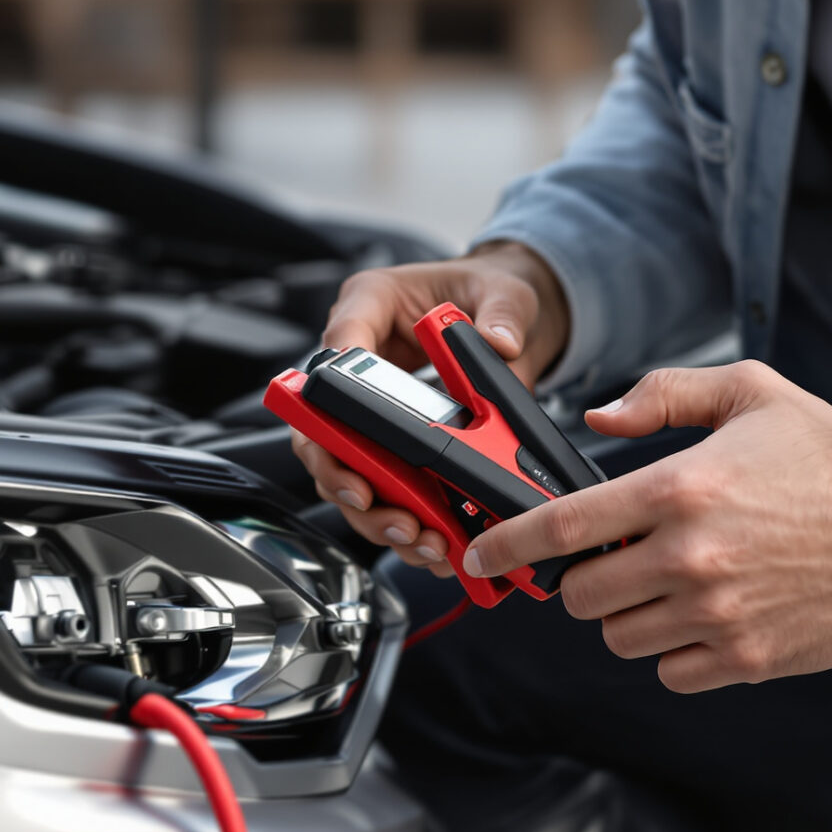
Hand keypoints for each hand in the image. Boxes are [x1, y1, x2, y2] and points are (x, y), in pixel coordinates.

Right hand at [291, 242, 569, 575]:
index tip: (348, 431)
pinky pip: (382, 487)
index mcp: (370, 304)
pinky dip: (402, 520)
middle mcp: (360, 358)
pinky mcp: (395, 441)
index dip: (332, 393)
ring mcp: (371, 405)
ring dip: (373, 510)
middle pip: (321, 425)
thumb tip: (500, 342)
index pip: (335, 345)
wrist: (510, 320)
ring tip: (412, 533)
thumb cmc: (489, 290)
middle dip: (341, 472)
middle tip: (371, 499)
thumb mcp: (505, 292)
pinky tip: (430, 541)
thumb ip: (502, 314)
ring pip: (346, 468)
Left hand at [463, 360, 831, 690]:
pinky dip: (675, 651)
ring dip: (630, 616)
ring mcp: (720, 614)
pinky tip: (706, 616)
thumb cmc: (831, 456)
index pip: (562, 526)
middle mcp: (692, 556)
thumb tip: (597, 421)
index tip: (479, 554)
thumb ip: (663, 395)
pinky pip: (671, 671)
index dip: (508, 544)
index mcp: (680, 487)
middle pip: (582, 596)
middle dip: (584, 581)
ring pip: (622, 638)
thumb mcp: (749, 393)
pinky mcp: (750, 657)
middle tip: (619, 560)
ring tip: (673, 583)